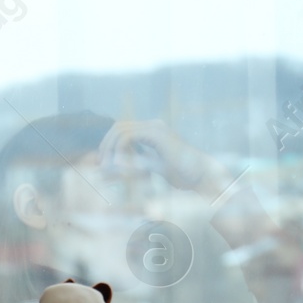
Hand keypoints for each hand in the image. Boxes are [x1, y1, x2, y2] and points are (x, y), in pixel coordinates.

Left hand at [97, 118, 218, 190]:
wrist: (202, 176)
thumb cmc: (183, 176)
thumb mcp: (155, 168)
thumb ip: (140, 163)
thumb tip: (120, 166)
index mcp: (153, 132)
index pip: (123, 130)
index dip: (110, 144)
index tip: (104, 163)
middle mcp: (153, 126)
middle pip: (118, 126)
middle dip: (106, 144)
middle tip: (100, 163)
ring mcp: (156, 128)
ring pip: (120, 129)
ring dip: (110, 148)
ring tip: (108, 166)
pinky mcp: (157, 135)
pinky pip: (128, 137)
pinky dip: (119, 150)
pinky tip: (120, 165)